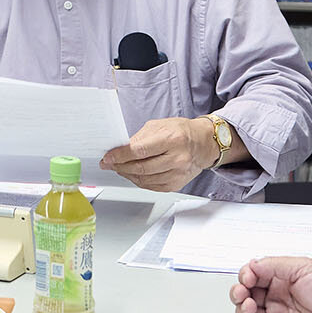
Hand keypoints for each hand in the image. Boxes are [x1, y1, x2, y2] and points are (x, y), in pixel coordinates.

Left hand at [100, 117, 216, 192]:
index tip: (108, 157)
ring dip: (127, 174)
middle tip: (109, 164)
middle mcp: (177, 158)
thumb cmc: (182, 131)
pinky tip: (132, 174)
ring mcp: (177, 174)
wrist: (204, 144)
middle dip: (120, 166)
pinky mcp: (176, 184)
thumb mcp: (160, 125)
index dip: (120, 155)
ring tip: (119, 168)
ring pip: (144, 180)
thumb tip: (121, 149)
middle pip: (141, 168)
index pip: (140, 150)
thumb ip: (140, 138)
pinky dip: (138, 181)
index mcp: (172, 139)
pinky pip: (151, 186)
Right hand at [231, 257, 311, 312]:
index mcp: (279, 279)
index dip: (246, 276)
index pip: (252, 276)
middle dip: (238, 292)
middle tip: (243, 292)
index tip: (249, 277)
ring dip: (240, 309)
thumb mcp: (302, 267)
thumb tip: (251, 265)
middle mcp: (275, 297)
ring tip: (248, 306)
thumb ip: (274, 265)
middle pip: (245, 294)